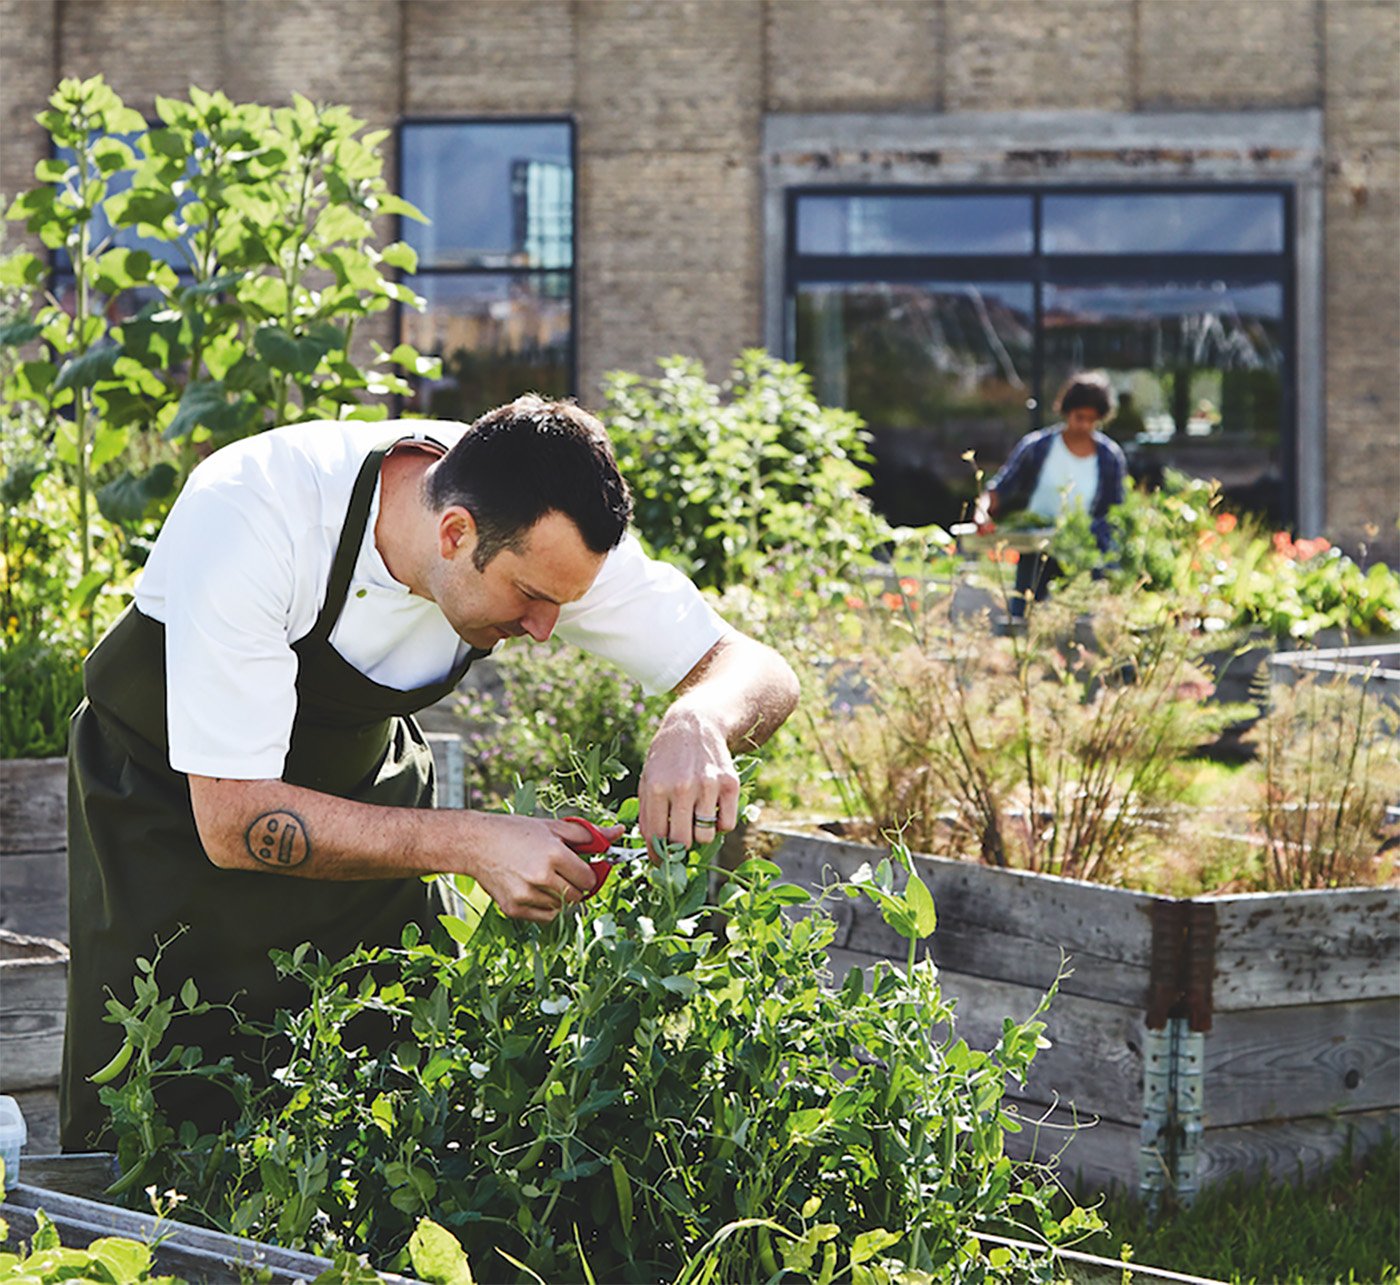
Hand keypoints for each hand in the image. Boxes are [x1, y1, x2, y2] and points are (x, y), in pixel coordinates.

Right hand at [461, 814, 618, 921]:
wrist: (476, 843)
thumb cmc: (515, 831)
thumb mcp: (553, 827)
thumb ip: (589, 834)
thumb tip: (618, 832)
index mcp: (555, 855)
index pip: (589, 879)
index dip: (588, 874)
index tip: (581, 869)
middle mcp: (542, 877)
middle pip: (578, 896)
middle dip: (577, 887)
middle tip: (564, 874)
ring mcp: (527, 896)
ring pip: (562, 908)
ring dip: (561, 897)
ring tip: (545, 878)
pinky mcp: (514, 909)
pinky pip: (545, 917)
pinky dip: (547, 907)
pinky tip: (536, 889)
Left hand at [637, 703, 740, 852]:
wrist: (694, 724)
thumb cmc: (666, 758)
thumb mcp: (647, 780)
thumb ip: (647, 815)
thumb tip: (654, 850)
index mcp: (657, 788)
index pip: (657, 837)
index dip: (659, 856)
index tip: (662, 862)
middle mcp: (682, 787)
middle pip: (683, 842)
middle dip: (679, 849)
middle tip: (680, 843)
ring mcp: (709, 785)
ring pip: (706, 837)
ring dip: (700, 836)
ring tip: (694, 821)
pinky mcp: (730, 783)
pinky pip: (727, 825)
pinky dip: (720, 826)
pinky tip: (711, 812)